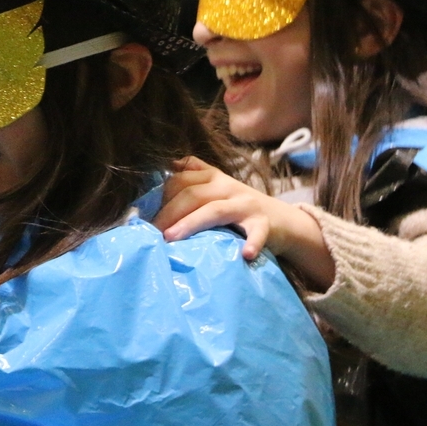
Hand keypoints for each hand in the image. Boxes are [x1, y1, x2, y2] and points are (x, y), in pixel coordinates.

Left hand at [156, 156, 334, 290]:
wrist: (283, 221)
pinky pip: (257, 233)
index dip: (160, 196)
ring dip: (191, 224)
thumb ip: (192, 176)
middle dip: (168, 213)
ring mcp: (246, 205)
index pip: (180, 180)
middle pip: (192, 194)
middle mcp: (227, 187)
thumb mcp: (216, 188)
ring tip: (172, 239)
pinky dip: (252, 243)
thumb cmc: (239, 207)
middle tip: (151, 233)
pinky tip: (244, 255)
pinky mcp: (264, 224)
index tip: (143, 217)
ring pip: (214, 210)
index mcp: (212, 178)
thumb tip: (163, 170)